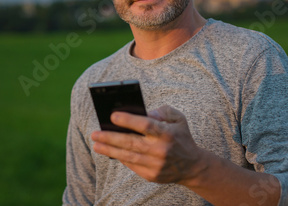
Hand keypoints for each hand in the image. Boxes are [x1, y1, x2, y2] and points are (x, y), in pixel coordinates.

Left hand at [91, 105, 206, 184]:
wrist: (192, 166)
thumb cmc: (180, 136)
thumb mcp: (178, 118)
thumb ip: (162, 111)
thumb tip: (143, 112)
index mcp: (167, 133)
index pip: (145, 125)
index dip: (128, 120)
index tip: (112, 116)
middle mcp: (161, 150)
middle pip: (131, 143)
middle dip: (110, 138)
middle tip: (95, 133)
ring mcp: (156, 165)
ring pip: (128, 156)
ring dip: (109, 150)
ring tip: (96, 144)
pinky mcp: (152, 176)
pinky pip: (132, 165)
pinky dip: (120, 158)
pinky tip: (109, 151)